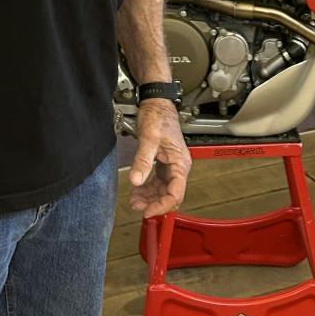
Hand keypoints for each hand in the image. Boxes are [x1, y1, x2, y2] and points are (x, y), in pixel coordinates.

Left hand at [128, 99, 191, 217]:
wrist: (156, 104)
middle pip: (169, 194)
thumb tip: (136, 180)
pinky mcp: (163, 163)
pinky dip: (147, 188)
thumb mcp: (149, 139)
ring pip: (162, 189)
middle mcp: (178, 166)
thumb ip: (142, 161)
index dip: (162, 205)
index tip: (148, 211)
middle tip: (137, 206)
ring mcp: (171, 166)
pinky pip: (157, 181)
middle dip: (153, 202)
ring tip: (134, 200)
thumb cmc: (158, 117)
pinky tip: (136, 190)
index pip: (176, 193)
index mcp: (180, 163)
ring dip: (149, 197)